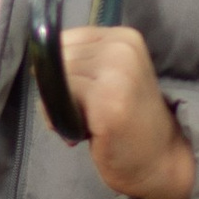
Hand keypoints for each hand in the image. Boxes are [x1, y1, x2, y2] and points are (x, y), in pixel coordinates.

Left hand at [58, 24, 196, 198]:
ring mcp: (117, 72)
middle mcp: (122, 48)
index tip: (80, 94)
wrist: (160, 160)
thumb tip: (37, 64)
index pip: (65, 39)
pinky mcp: (108, 100)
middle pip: (58, 58)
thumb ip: (82, 63)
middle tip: (82, 116)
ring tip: (84, 126)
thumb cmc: (129, 122)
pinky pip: (60, 99)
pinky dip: (60, 120)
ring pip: (56, 77)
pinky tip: (85, 134)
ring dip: (57, 107)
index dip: (61, 69)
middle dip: (57, 88)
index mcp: (124, 37)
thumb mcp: (111, 78)